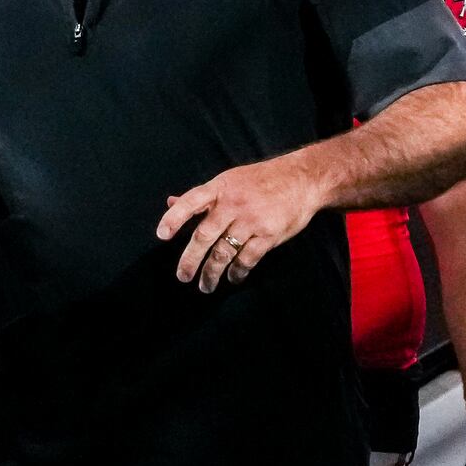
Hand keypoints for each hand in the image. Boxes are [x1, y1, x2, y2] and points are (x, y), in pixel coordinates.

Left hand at [157, 157, 329, 291]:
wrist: (303, 179)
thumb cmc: (262, 180)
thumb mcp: (230, 180)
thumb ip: (201, 196)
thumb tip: (171, 202)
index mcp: (220, 188)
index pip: (190, 202)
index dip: (174, 218)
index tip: (161, 236)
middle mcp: (232, 204)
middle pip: (204, 236)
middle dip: (190, 260)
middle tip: (183, 277)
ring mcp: (251, 220)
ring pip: (224, 253)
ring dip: (212, 273)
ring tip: (205, 286)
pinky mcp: (268, 234)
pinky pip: (247, 259)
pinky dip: (237, 272)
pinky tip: (233, 278)